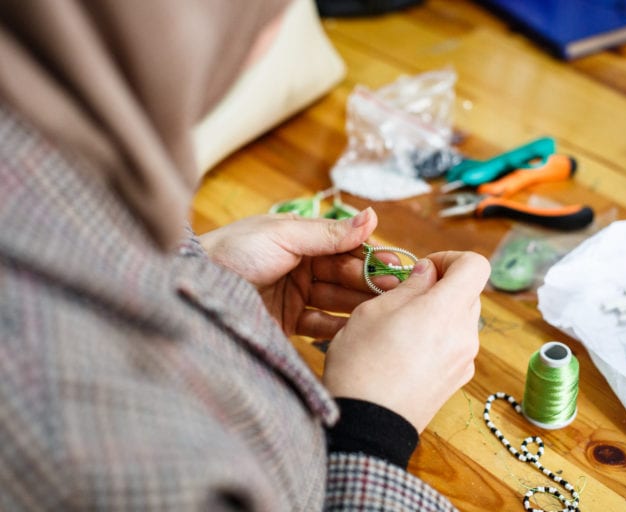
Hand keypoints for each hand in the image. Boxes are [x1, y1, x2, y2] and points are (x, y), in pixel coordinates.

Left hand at [198, 208, 379, 338]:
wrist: (195, 287)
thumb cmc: (234, 251)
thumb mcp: (285, 235)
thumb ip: (329, 233)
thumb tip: (372, 217)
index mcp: (301, 239)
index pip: (345, 248)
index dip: (370, 257)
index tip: (396, 266)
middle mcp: (301, 266)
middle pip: (344, 275)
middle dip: (369, 283)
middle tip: (396, 293)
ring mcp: (294, 295)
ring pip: (336, 301)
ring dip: (359, 306)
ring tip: (384, 313)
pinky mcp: (286, 322)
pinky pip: (319, 326)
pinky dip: (337, 328)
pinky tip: (358, 331)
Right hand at [322, 251, 489, 432]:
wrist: (366, 426)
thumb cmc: (362, 364)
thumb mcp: (374, 311)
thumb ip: (409, 286)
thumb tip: (428, 273)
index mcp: (446, 310)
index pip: (476, 265)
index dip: (450, 259)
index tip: (424, 270)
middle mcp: (465, 335)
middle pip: (469, 293)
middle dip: (441, 287)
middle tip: (405, 298)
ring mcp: (464, 361)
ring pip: (461, 320)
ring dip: (438, 314)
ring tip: (401, 328)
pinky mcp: (457, 381)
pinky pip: (455, 346)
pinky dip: (438, 339)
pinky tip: (406, 353)